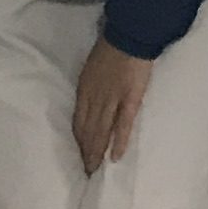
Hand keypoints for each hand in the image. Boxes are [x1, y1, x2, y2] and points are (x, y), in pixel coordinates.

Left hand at [74, 38, 152, 173]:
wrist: (129, 36)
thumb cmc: (110, 49)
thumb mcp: (91, 68)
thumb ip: (90, 87)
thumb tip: (88, 105)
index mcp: (84, 89)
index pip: (78, 121)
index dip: (78, 140)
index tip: (77, 155)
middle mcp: (95, 98)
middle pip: (88, 130)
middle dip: (85, 152)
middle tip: (84, 172)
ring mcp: (113, 100)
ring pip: (101, 131)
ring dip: (96, 152)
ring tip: (94, 170)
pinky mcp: (131, 100)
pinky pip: (124, 124)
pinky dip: (119, 142)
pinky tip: (115, 158)